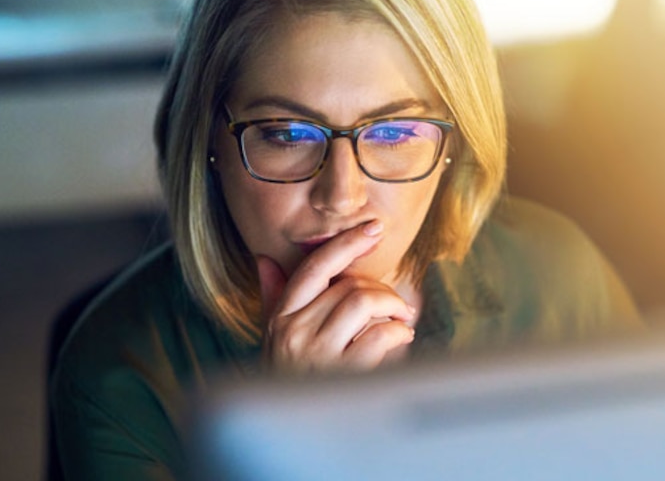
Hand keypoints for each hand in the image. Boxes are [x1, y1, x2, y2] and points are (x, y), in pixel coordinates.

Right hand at [257, 222, 415, 373]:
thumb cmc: (286, 381)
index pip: (314, 268)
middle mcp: (294, 332)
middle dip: (381, 290)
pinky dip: (399, 333)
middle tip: (395, 305)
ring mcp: (318, 354)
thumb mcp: (272, 338)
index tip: (372, 229)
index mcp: (280, 317)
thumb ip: (273, 298)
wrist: (293, 435)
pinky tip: (401, 340)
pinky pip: (380, 336)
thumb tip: (263, 259)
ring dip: (393, 307)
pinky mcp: (343, 375)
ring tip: (401, 320)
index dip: (346, 243)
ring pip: (364, 303)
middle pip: (348, 286)